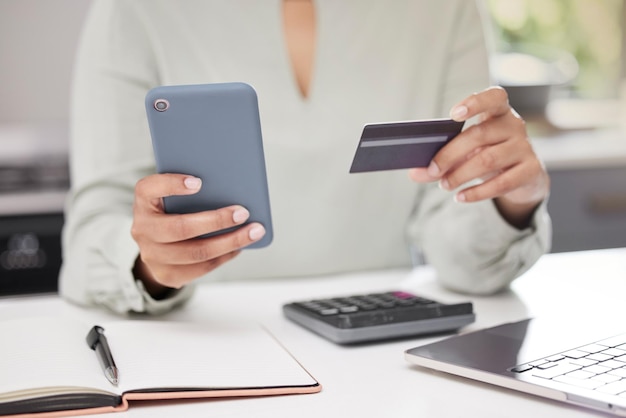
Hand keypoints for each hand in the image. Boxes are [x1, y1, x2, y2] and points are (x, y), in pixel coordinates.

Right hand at [130, 173, 265, 296]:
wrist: (157, 244)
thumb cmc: (174, 210)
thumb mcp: (176, 195)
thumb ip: (193, 188)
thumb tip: (232, 185)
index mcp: (144, 201)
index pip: (149, 188)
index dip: (172, 184)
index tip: (199, 182)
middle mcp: (142, 228)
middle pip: (180, 228)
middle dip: (216, 221)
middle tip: (243, 212)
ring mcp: (152, 255)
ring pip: (196, 252)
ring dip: (230, 242)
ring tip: (254, 232)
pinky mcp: (166, 275)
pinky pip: (201, 268)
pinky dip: (225, 256)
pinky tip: (240, 246)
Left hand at [408, 86, 549, 228]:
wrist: (523, 175)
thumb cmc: (488, 154)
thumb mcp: (467, 152)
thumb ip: (441, 159)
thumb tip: (414, 173)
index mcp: (498, 111)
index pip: (495, 97)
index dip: (475, 103)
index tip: (453, 114)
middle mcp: (514, 125)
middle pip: (479, 135)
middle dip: (450, 154)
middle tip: (433, 170)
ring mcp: (525, 147)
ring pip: (488, 160)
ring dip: (460, 175)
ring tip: (444, 185)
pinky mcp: (530, 170)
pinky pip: (502, 183)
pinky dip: (477, 192)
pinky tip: (461, 197)